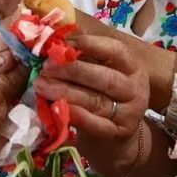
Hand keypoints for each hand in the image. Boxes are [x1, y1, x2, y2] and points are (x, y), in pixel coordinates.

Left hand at [34, 34, 149, 176]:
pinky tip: (56, 108)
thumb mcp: (100, 73)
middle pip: (105, 77)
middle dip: (73, 70)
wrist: (115, 138)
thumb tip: (56, 39)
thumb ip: (84, 57)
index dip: (91, 44)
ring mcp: (129, 113)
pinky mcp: (117, 133)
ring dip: (66, 92)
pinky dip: (75, 115)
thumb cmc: (103, 96)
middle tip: (46, 66)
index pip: (116, 51)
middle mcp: (135, 89)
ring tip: (41, 85)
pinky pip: (95, 124)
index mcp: (132, 67)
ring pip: (96, 101)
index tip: (64, 43)